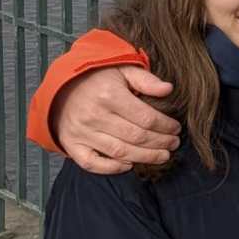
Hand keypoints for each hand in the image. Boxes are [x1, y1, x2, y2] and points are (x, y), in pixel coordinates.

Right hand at [51, 65, 180, 173]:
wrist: (62, 88)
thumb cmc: (98, 79)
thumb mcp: (122, 70)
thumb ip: (146, 80)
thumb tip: (168, 89)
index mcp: (109, 95)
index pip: (145, 117)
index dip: (165, 126)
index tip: (176, 129)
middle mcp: (94, 116)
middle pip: (136, 137)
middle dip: (160, 143)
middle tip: (174, 144)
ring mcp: (81, 132)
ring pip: (119, 151)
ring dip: (145, 157)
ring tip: (163, 156)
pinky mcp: (71, 144)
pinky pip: (92, 163)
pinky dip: (111, 168)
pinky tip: (129, 165)